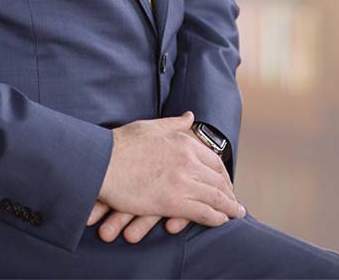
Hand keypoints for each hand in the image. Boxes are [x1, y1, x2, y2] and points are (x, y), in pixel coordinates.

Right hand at [89, 111, 244, 242]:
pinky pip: (203, 212)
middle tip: (234, 200)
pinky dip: (216, 218)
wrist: (102, 162)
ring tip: (236, 212)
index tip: (225, 181)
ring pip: (216, 196)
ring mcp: (182, 181)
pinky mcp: (173, 202)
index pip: (213, 159)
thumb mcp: (151, 127)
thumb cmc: (122, 144)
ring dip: (229, 206)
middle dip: (229, 191)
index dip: (222, 173)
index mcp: (183, 141)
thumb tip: (190, 116)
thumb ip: (174, 123)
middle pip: (218, 179)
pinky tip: (221, 221)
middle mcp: (187, 160)